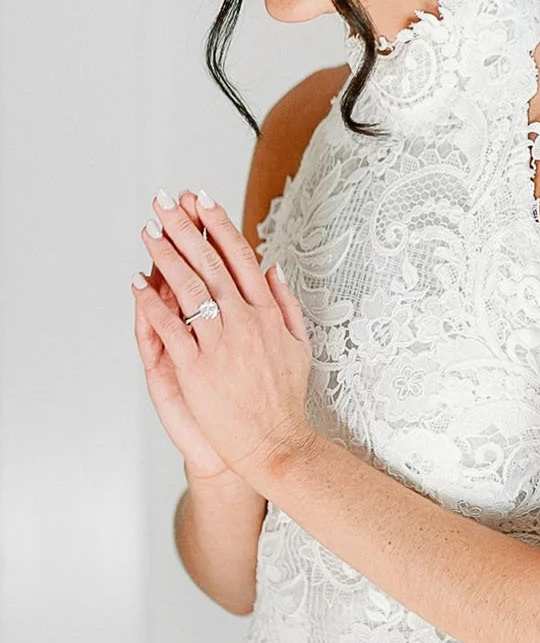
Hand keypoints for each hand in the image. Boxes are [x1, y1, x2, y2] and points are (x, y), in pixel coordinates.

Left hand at [133, 188, 314, 488]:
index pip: (239, 257)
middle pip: (209, 264)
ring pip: (187, 288)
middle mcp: (243, 322)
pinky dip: (152, 302)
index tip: (202, 200)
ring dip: (165, 256)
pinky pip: (169, 327)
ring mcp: (218, 344)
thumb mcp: (298, 344)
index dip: (218, 225)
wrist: (274, 442)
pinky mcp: (195, 367)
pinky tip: (138, 282)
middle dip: (184, 228)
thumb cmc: (284, 398)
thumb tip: (273, 266)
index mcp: (267, 314)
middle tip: (164, 202)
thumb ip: (285, 302)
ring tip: (148, 231)